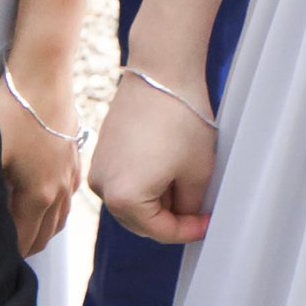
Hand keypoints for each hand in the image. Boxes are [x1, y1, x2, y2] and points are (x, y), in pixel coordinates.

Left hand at [0, 61, 82, 258]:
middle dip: (26, 248)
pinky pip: (69, 196)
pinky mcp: (74, 158)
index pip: (23, 240)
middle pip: (44, 235)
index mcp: (37, 196)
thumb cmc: (11, 112)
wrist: (43, 76)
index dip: (8, 255)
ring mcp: (70, 175)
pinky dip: (56, 209)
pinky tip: (45, 203)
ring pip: (60, 218)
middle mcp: (59, 191)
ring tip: (23, 235)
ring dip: (43, 231)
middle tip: (5, 255)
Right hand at [89, 65, 214, 247]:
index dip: (188, 230)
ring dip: (157, 201)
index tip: (207, 221)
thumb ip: (189, 206)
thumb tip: (185, 215)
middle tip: (198, 207)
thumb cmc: (181, 120)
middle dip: (170, 218)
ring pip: (132, 202)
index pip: (160, 231)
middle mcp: (102, 187)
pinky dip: (144, 182)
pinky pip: (123, 181)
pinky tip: (166, 164)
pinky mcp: (101, 152)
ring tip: (183, 180)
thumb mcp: (197, 173)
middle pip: (141, 221)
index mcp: (124, 198)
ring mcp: (98, 169)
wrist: (161, 73)